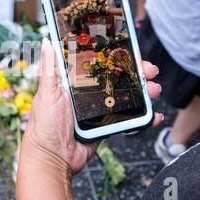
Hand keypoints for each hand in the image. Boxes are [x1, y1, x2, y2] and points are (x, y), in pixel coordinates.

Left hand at [22, 38, 163, 174]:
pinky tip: (153, 115)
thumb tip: (48, 42)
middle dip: (137, 72)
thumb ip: (49, 68)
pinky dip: (143, 116)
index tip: (132, 52)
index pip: (100, 63)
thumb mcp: (47, 92)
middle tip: (149, 72)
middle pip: (118, 77)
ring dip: (144, 91)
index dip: (117, 56)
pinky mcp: (107, 123)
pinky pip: (129, 117)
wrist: (54, 157)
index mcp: (74, 82)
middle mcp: (89, 92)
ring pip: (127, 95)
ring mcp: (100, 108)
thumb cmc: (45, 125)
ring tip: (154, 91)